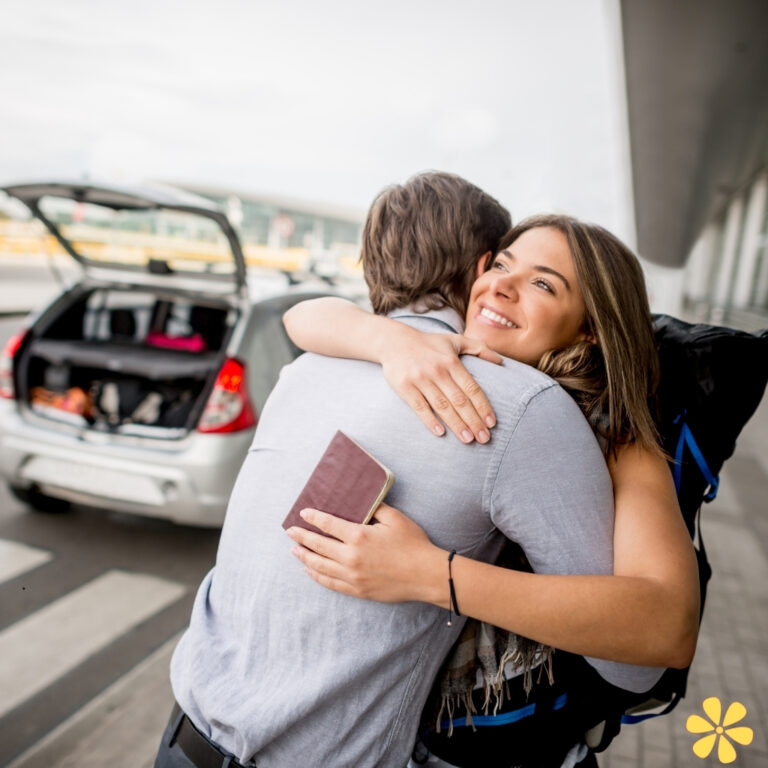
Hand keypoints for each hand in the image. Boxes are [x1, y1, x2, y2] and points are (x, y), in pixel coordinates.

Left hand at [285, 503, 444, 603]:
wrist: (426, 575)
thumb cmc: (413, 544)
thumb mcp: (395, 518)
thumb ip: (376, 508)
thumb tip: (362, 501)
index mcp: (359, 536)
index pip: (328, 524)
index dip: (313, 518)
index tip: (303, 513)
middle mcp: (351, 557)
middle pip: (318, 545)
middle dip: (302, 537)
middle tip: (290, 531)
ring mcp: (352, 576)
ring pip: (320, 566)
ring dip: (304, 556)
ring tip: (294, 550)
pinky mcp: (357, 590)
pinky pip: (330, 583)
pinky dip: (317, 576)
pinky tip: (310, 571)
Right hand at [380, 331, 501, 443]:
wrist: (394, 341)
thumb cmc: (429, 343)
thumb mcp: (455, 340)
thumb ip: (479, 348)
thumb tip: (501, 360)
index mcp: (451, 361)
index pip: (472, 387)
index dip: (483, 406)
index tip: (492, 423)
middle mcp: (437, 371)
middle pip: (459, 400)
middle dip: (473, 421)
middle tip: (484, 439)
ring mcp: (420, 379)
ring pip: (442, 406)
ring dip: (456, 424)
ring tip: (468, 439)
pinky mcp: (404, 387)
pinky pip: (419, 407)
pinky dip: (430, 420)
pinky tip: (441, 433)